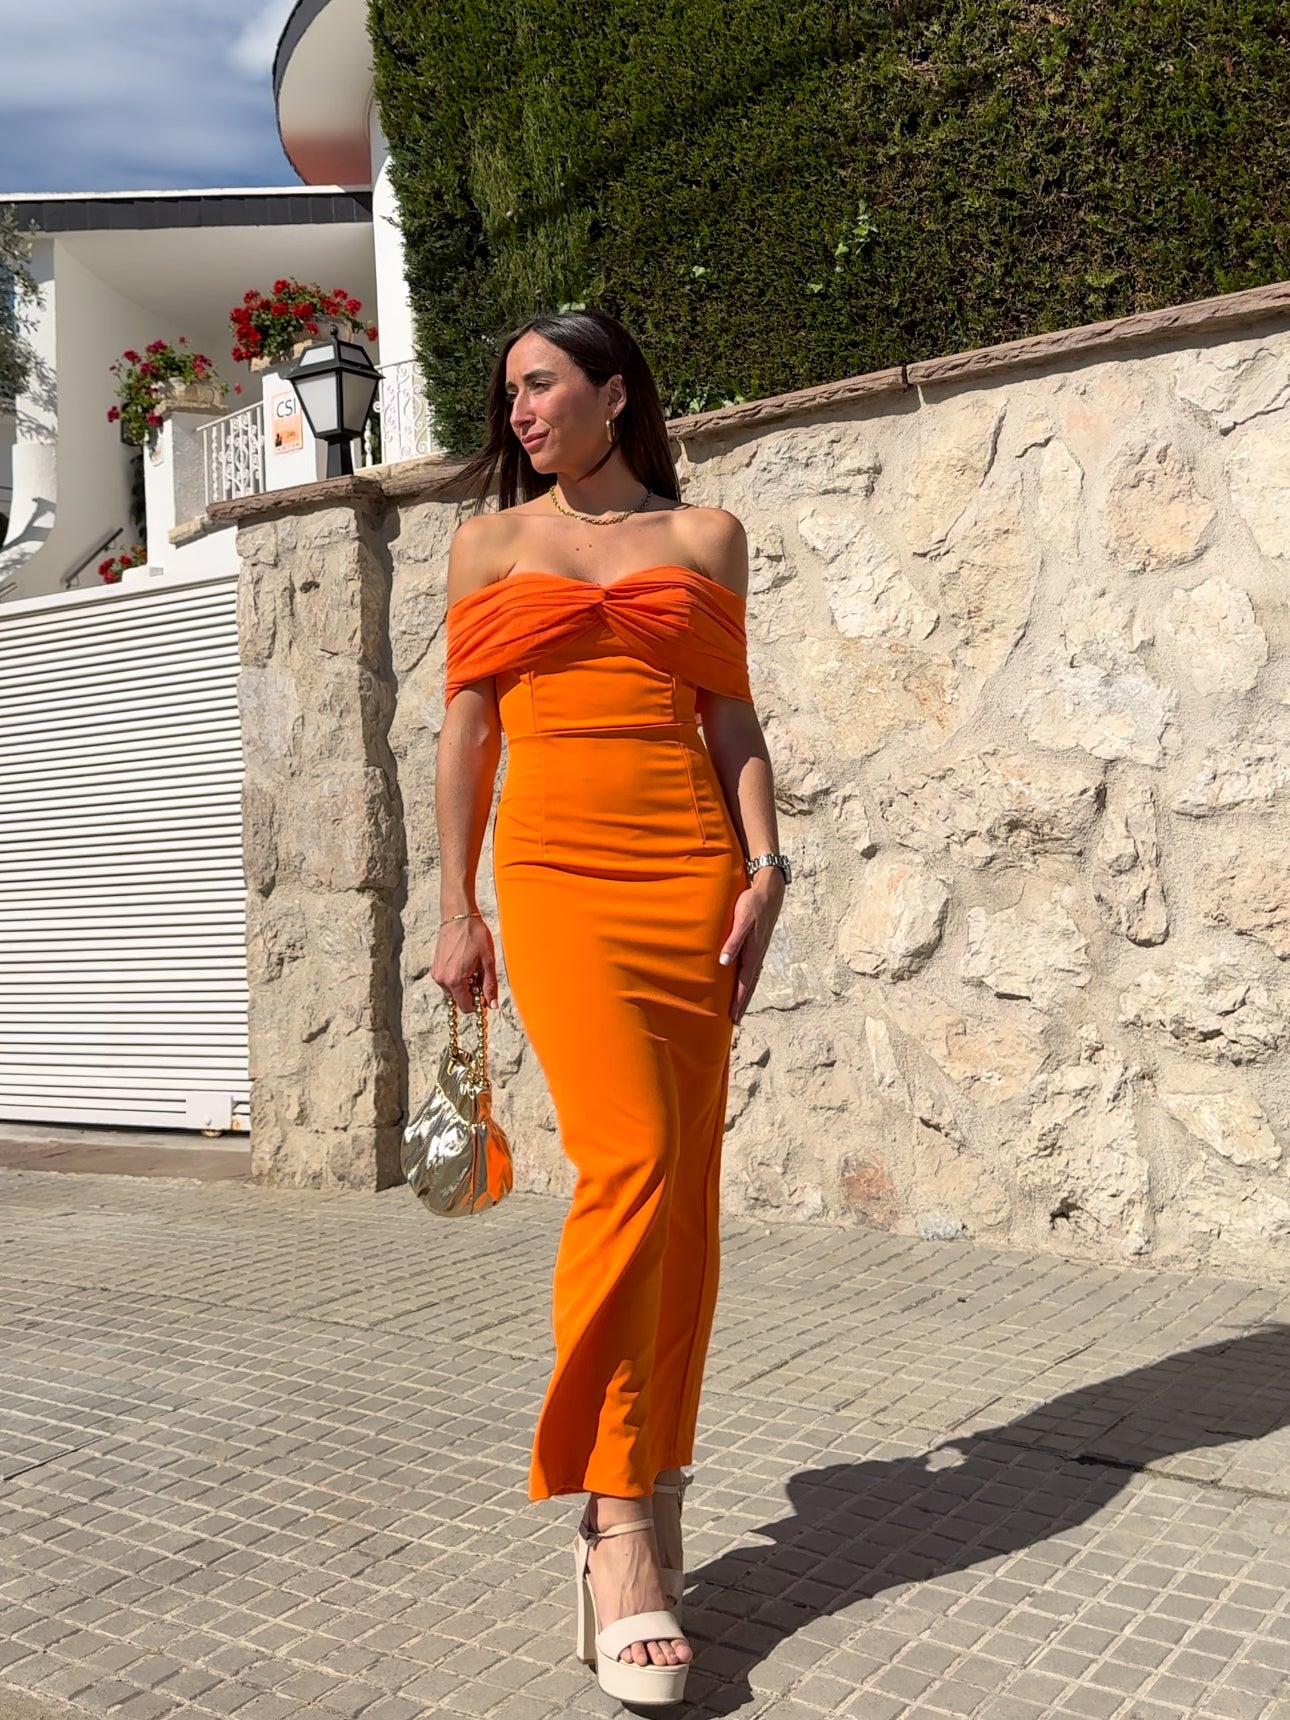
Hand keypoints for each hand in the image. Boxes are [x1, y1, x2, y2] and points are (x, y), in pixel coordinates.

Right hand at [432, 914, 499, 1012]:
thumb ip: (490, 985)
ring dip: (465, 985)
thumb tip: (493, 1005)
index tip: (486, 995)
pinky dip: (458, 978)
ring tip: (473, 967)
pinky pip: (448, 981)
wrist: (459, 916)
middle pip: (459, 999)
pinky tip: (465, 963)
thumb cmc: (475, 935)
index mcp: (455, 980)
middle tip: (481, 975)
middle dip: (472, 993)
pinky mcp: (435, 967)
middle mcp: (442, 980)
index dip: (478, 1005)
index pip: (466, 1007)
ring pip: (454, 990)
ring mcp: (437, 973)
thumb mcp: (488, 961)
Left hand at [718, 871, 784, 1023]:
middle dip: (742, 1003)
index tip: (733, 1016)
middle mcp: (758, 954)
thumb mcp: (741, 921)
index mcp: (753, 952)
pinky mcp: (759, 945)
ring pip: (752, 978)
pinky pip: (753, 968)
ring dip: (746, 993)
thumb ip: (732, 942)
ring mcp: (760, 950)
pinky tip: (745, 983)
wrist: (769, 891)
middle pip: (750, 985)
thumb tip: (723, 963)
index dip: (738, 1000)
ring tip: (739, 1007)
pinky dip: (749, 980)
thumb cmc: (752, 904)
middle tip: (736, 1020)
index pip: (744, 982)